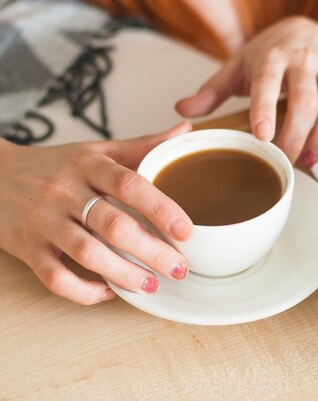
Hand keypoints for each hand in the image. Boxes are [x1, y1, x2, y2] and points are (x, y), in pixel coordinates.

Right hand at [0, 122, 193, 304]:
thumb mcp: (96, 150)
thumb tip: (185, 130)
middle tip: (179, 268)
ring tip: (152, 285)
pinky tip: (108, 292)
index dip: (161, 208)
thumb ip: (142, 145)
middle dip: (152, 251)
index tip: (186, 230)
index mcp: (88, 165)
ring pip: (86, 254)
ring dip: (124, 274)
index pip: (129, 184)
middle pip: (114, 225)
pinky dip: (83, 291)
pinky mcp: (26, 248)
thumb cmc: (54, 166)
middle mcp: (65, 192)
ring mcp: (44, 221)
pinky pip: (54, 277)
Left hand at [176, 16, 317, 164]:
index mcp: (271, 57)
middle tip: (288, 160)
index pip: (267, 81)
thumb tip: (182, 111)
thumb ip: (212, 91)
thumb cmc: (269, 53)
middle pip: (306, 99)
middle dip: (297, 135)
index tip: (262, 137)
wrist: (306, 28)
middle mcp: (304, 59)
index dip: (265, 109)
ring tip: (313, 158)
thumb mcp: (238, 67)